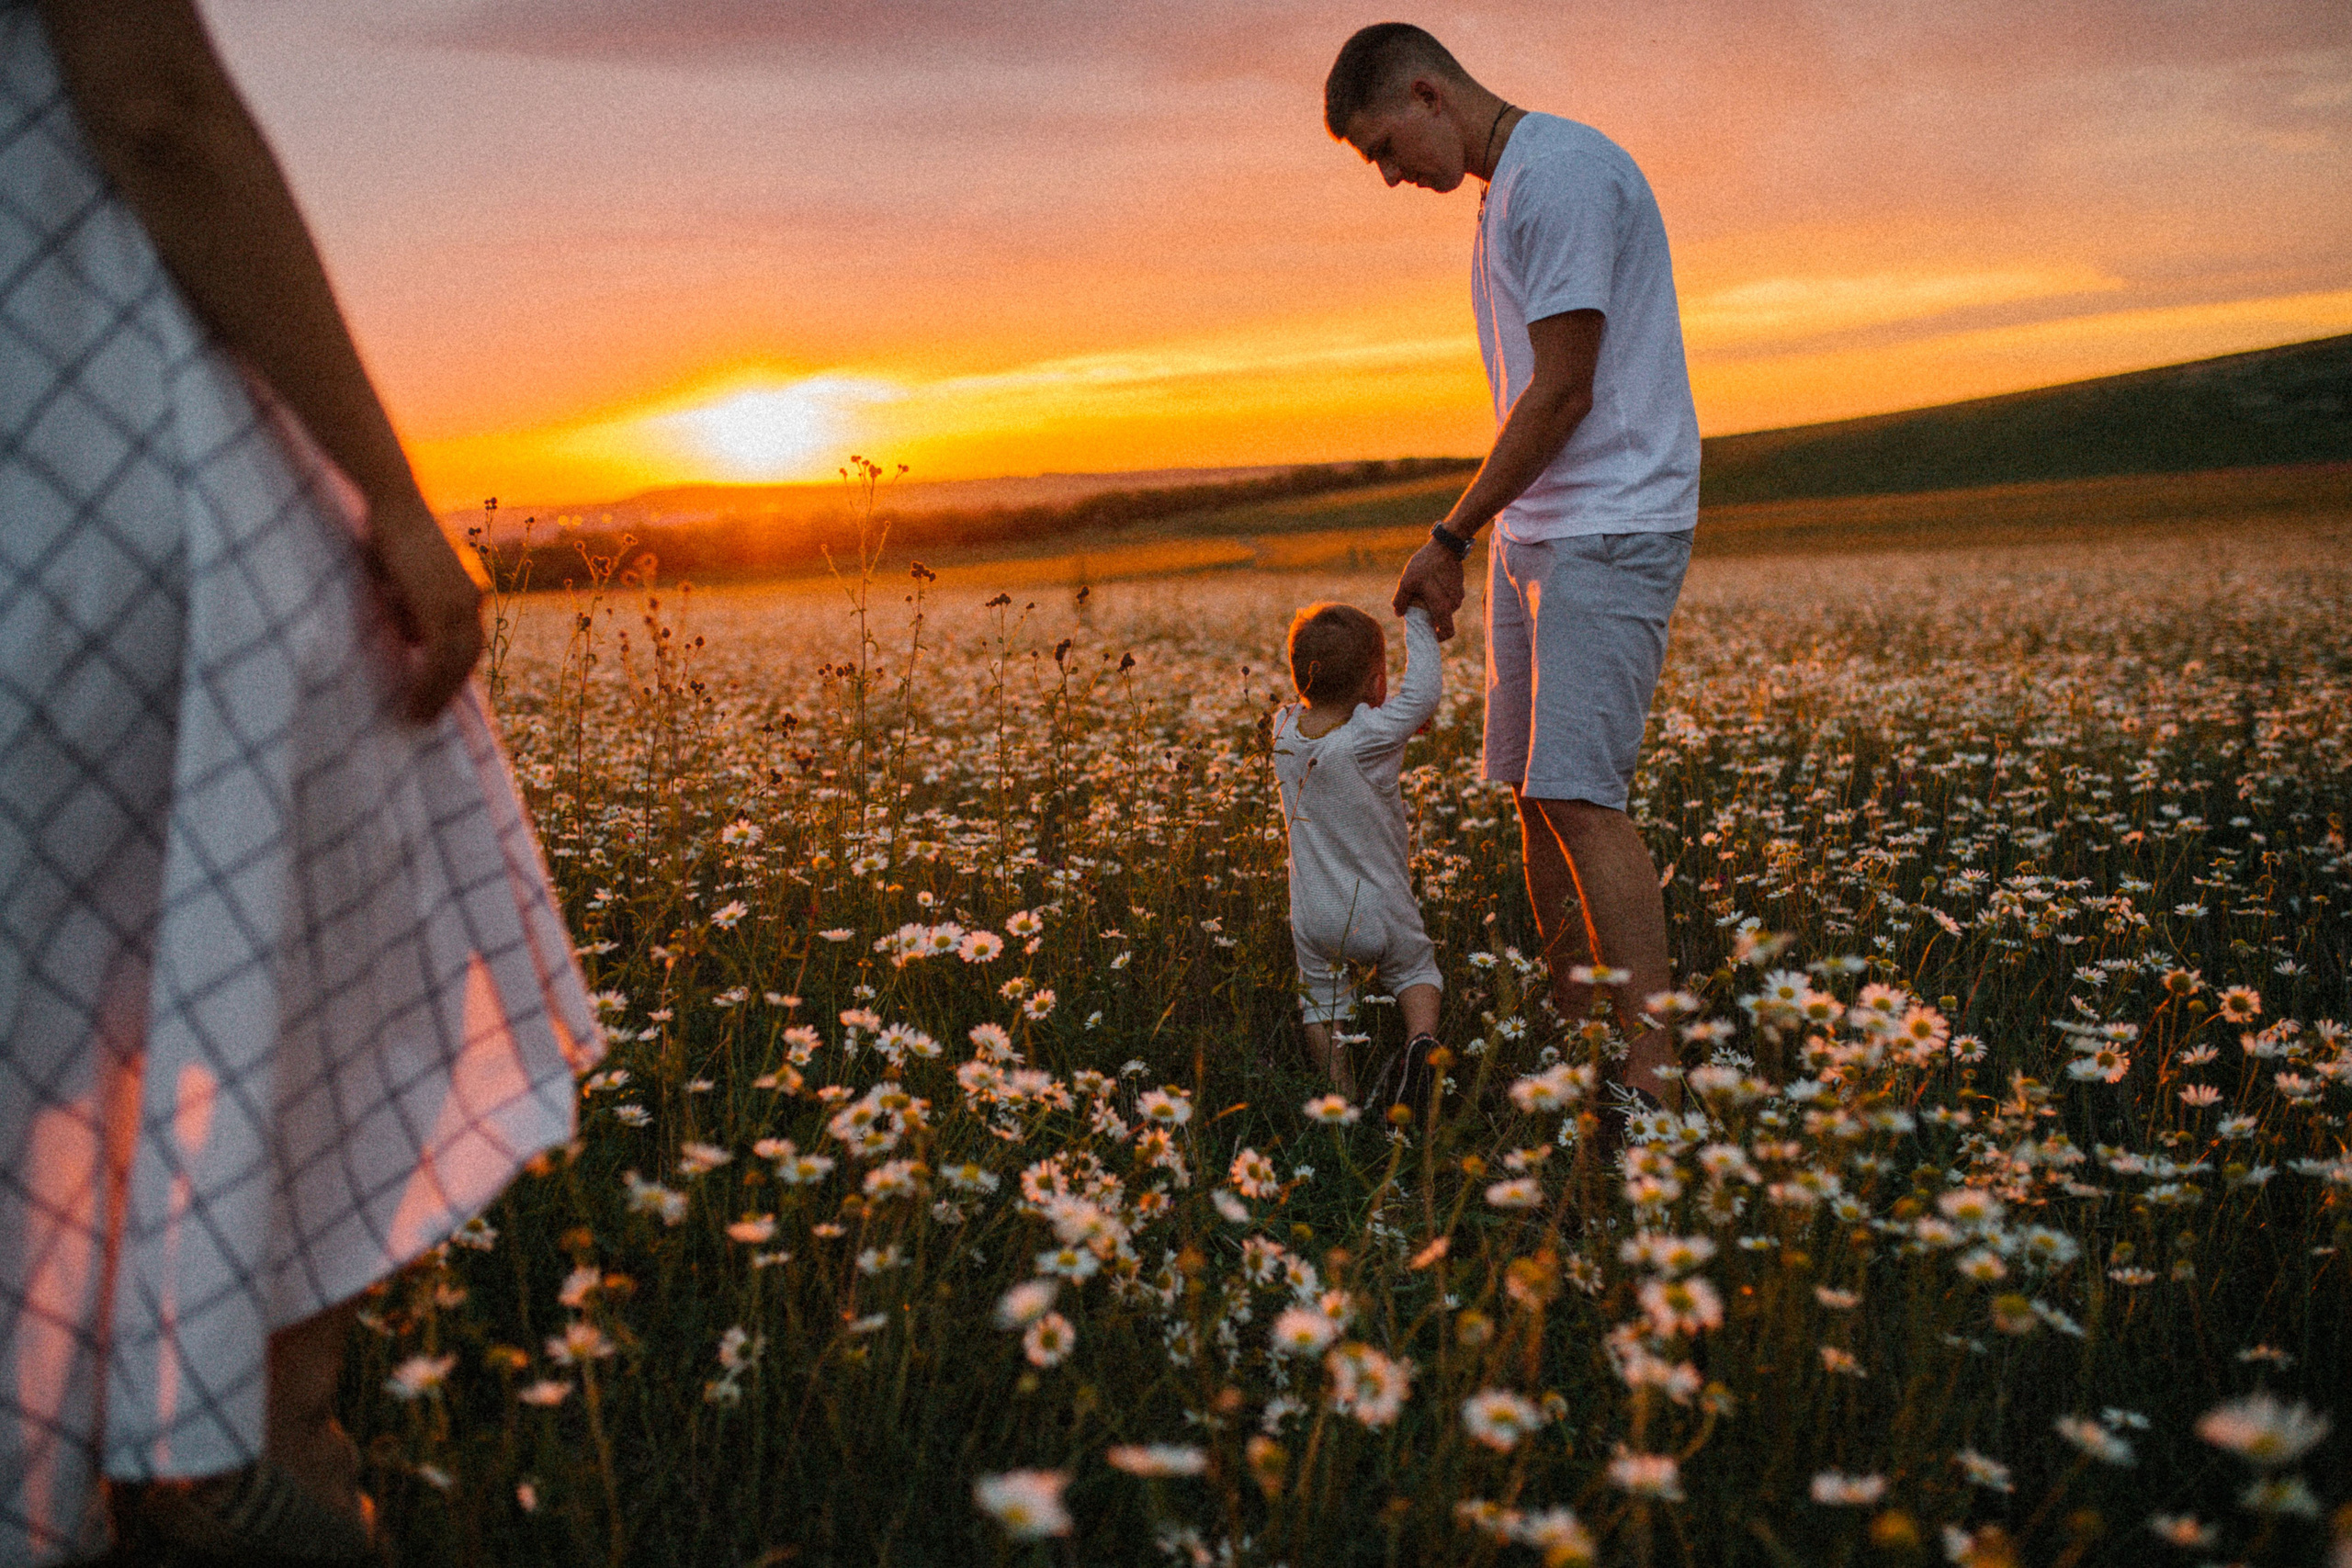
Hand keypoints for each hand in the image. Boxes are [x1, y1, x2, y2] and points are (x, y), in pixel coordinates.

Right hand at [364, 494, 484, 722]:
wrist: (394, 503)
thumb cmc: (392, 535)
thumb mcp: (406, 579)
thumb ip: (413, 608)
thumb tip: (412, 639)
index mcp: (467, 593)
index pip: (468, 643)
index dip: (456, 672)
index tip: (440, 696)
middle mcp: (471, 600)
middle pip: (469, 658)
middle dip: (449, 690)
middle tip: (427, 717)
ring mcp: (460, 603)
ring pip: (456, 663)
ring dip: (438, 695)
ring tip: (418, 718)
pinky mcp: (441, 606)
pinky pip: (439, 657)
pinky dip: (429, 684)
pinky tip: (414, 702)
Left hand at [1392, 537, 1466, 640]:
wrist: (1446, 545)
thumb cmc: (1425, 564)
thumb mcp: (1407, 581)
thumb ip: (1401, 600)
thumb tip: (1399, 614)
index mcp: (1443, 607)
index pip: (1448, 632)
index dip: (1438, 637)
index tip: (1428, 632)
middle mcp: (1454, 604)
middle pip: (1443, 620)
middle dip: (1431, 618)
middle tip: (1418, 606)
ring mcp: (1459, 595)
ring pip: (1446, 608)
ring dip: (1435, 605)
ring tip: (1423, 591)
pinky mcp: (1459, 587)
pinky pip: (1448, 598)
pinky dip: (1440, 596)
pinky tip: (1431, 583)